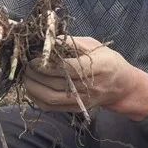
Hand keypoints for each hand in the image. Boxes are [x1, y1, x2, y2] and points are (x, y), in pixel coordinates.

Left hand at [24, 36, 147, 118]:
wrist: (122, 86)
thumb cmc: (108, 60)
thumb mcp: (94, 45)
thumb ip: (71, 42)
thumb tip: (47, 39)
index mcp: (96, 67)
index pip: (66, 68)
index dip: (46, 63)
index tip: (33, 57)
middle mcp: (88, 87)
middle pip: (55, 83)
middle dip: (35, 74)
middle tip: (25, 65)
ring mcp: (81, 100)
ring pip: (50, 98)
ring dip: (32, 87)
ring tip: (26, 76)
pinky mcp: (75, 109)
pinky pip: (51, 107)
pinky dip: (36, 98)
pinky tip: (31, 88)